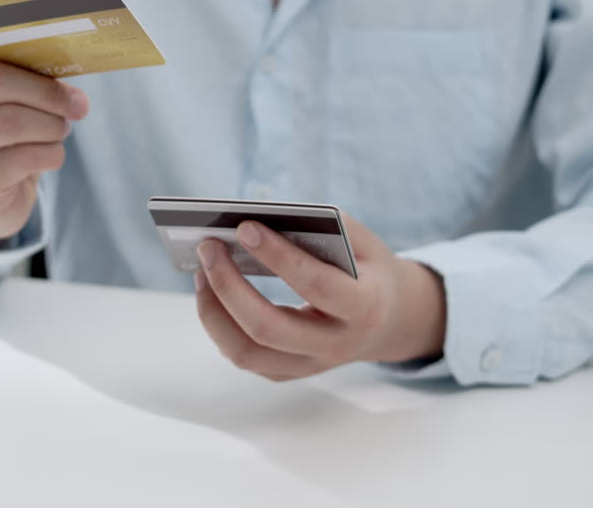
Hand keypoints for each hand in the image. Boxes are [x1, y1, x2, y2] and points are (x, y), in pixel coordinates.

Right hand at [0, 0, 88, 239]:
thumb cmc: (4, 127)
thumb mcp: (10, 95)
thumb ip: (29, 78)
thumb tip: (74, 94)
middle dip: (47, 91)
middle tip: (79, 104)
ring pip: (14, 122)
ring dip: (53, 125)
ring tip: (62, 127)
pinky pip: (25, 157)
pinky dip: (51, 153)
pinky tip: (49, 153)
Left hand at [194, 213, 445, 380]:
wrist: (390, 320)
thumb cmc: (368, 269)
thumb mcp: (363, 241)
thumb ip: (325, 228)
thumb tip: (261, 219)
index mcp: (364, 305)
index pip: (316, 284)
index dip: (278, 256)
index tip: (244, 227)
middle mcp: (338, 344)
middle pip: (269, 327)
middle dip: (230, 285)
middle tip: (208, 247)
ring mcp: (312, 365)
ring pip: (248, 353)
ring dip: (215, 311)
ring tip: (201, 271)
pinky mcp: (290, 373)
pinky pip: (246, 357)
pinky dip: (220, 326)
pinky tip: (211, 293)